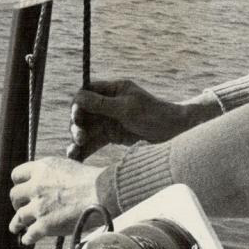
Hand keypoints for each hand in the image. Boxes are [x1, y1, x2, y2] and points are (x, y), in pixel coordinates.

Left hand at [8, 157, 105, 245]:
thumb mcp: (66, 166)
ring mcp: (39, 206)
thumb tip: (47, 182)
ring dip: (16, 223)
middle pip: (14, 195)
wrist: (101, 193)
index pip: (17, 174)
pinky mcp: (45, 225)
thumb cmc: (91, 179)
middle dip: (17, 202)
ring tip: (15, 227)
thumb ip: (51, 174)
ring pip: (18, 217)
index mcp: (41, 168)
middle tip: (20, 207)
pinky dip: (28, 238)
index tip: (21, 189)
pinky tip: (28, 239)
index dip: (18, 183)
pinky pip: (29, 234)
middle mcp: (36, 186)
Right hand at [70, 78, 197, 158]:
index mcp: (112, 90)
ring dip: (77, 141)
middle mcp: (107, 104)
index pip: (86, 94)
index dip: (77, 106)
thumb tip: (78, 98)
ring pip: (87, 130)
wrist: (175, 133)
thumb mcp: (127, 108)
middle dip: (77, 126)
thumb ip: (101, 104)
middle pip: (83, 114)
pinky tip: (77, 158)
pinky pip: (94, 142)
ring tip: (72, 153)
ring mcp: (109, 121)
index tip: (77, 117)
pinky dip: (85, 150)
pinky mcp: (112, 137)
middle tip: (80, 137)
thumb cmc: (154, 115)